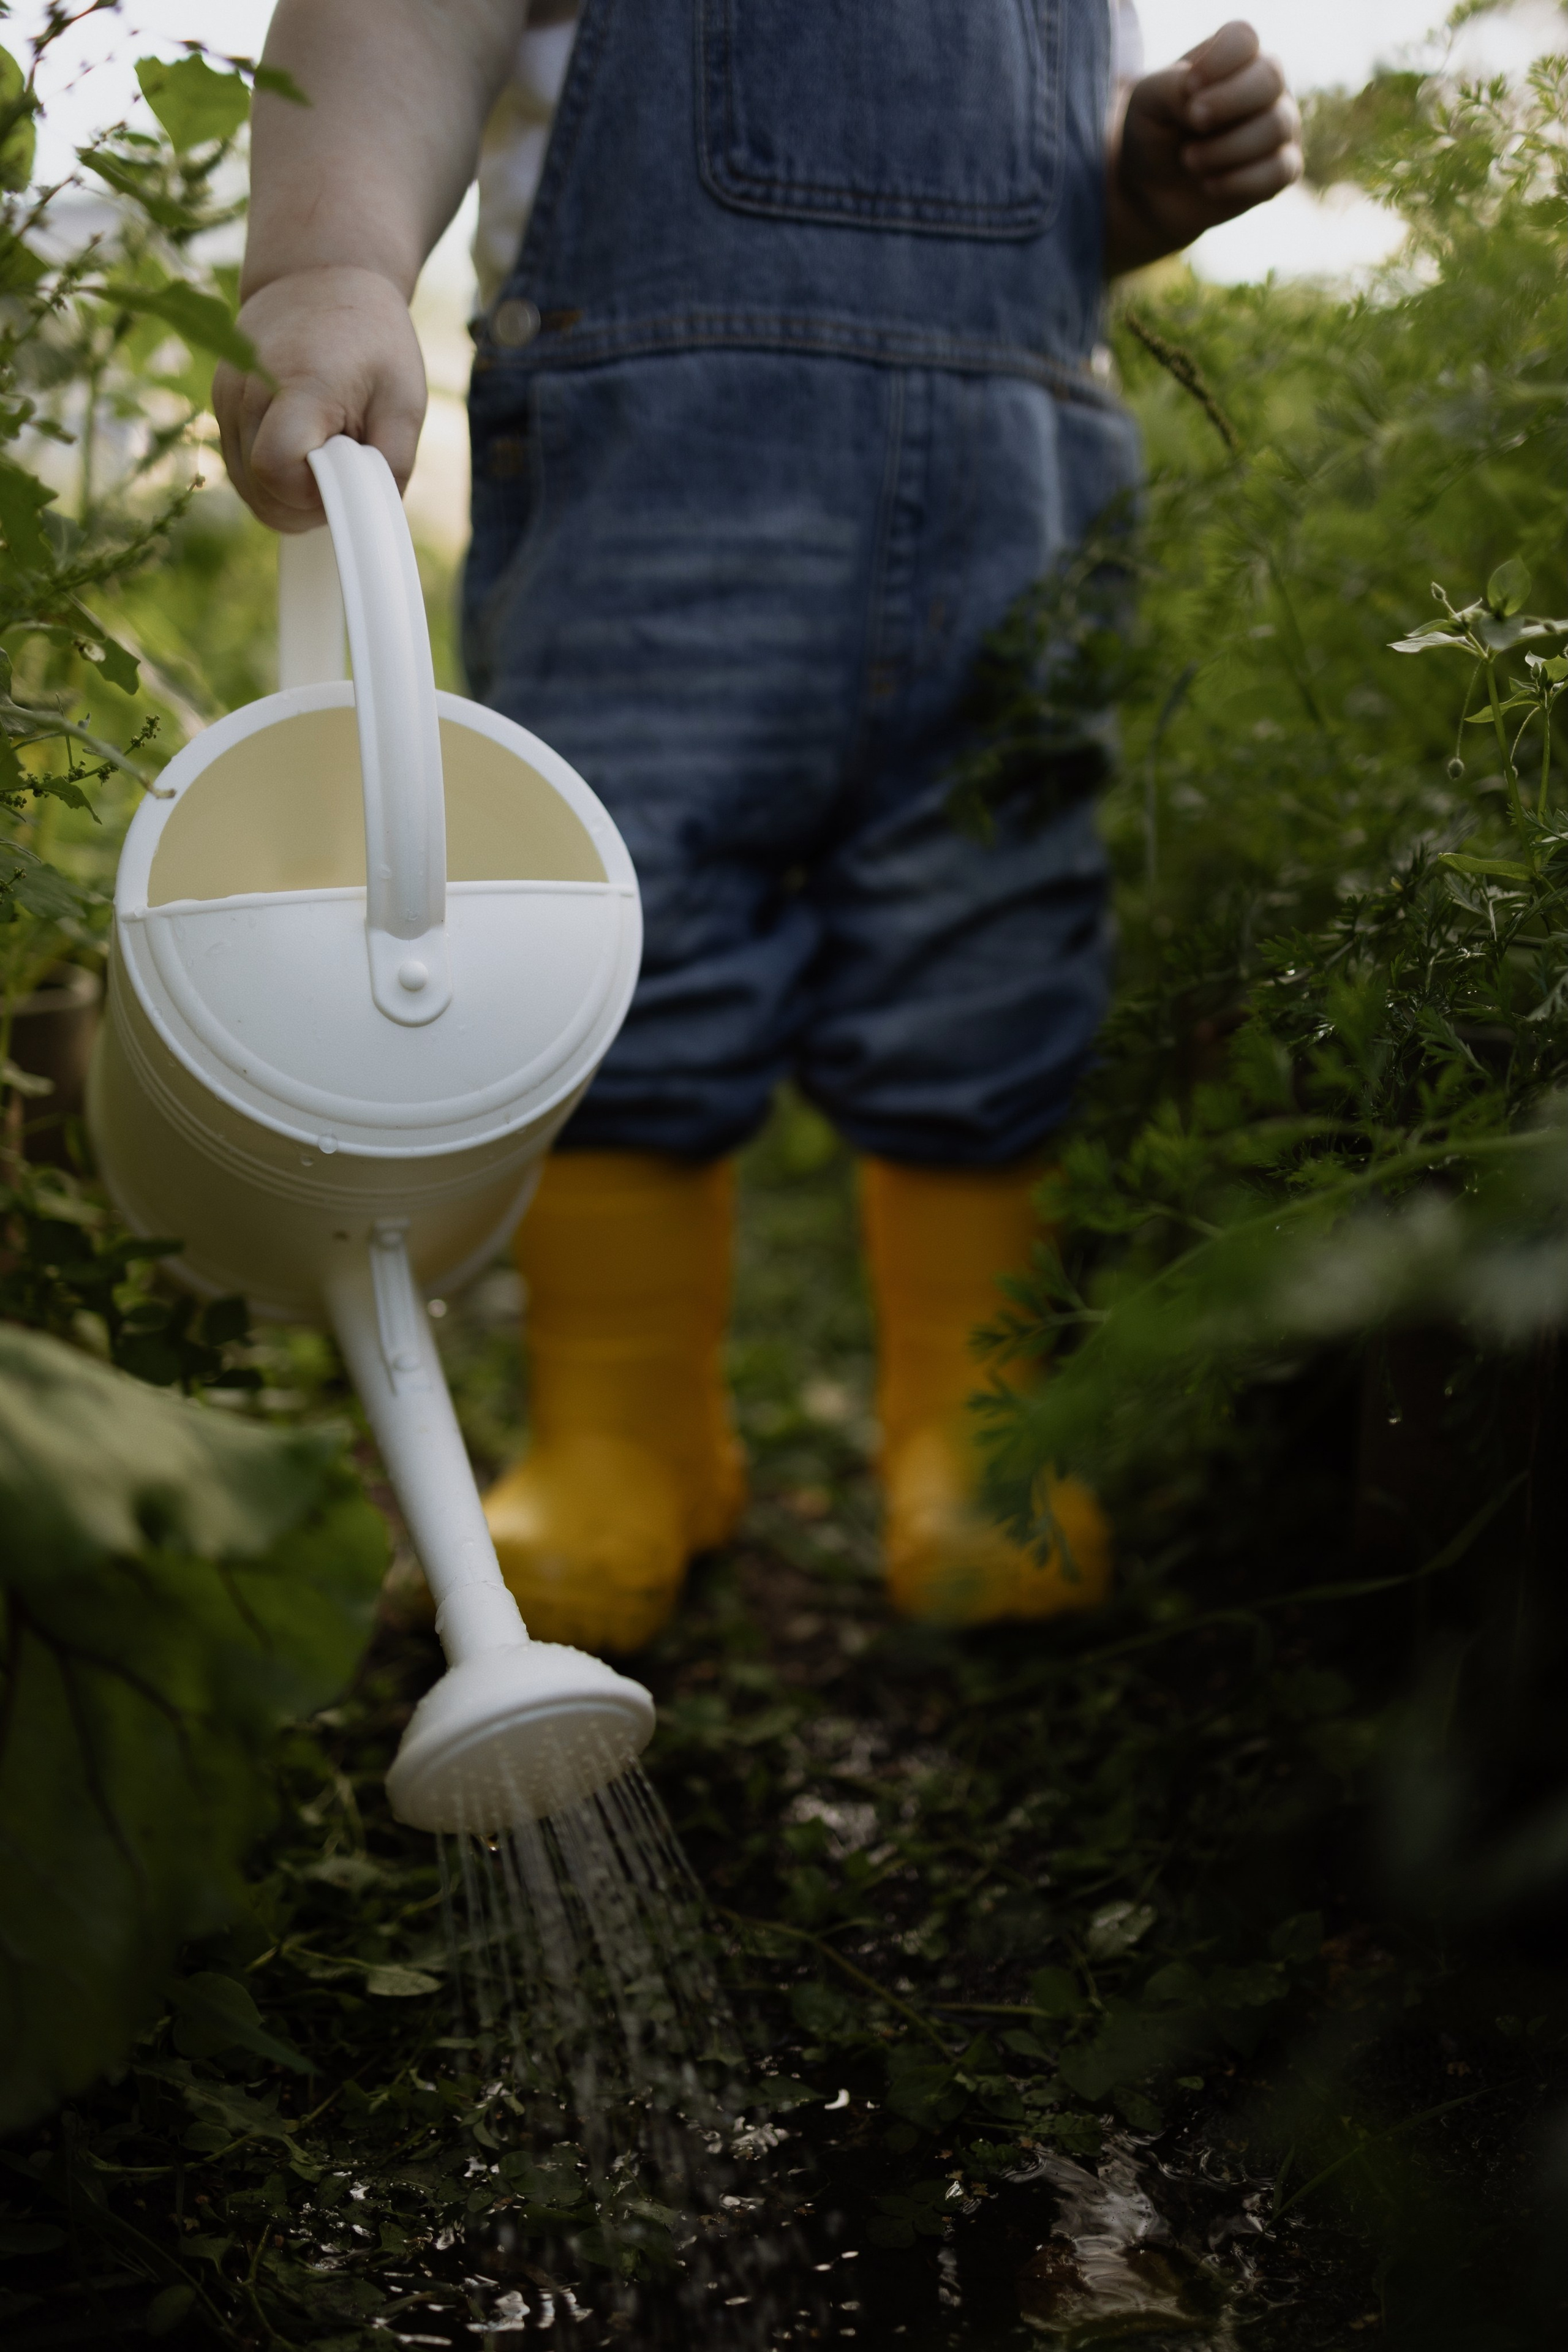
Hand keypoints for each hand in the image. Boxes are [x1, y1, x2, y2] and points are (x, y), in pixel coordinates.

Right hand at [213, 265, 426, 531]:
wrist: (322, 276)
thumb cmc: (373, 340)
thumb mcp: (406, 401)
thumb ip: (391, 465)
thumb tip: (367, 517)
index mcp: (296, 383)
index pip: (277, 469)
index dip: (312, 495)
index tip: (347, 474)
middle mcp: (248, 389)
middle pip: (260, 491)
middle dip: (306, 504)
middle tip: (344, 471)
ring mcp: (226, 396)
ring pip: (247, 488)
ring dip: (290, 494)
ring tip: (326, 454)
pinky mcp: (219, 402)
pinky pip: (241, 469)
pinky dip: (273, 477)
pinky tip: (304, 447)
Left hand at [1107, 20, 1301, 274]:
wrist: (1155, 191)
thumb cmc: (1156, 133)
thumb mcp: (1148, 102)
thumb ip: (1172, 85)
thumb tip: (1199, 96)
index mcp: (1233, 57)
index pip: (1243, 38)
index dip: (1218, 61)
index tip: (1189, 87)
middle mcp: (1264, 85)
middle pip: (1270, 77)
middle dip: (1228, 102)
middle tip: (1194, 121)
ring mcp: (1280, 125)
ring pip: (1275, 126)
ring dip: (1224, 149)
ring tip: (1189, 160)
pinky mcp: (1283, 170)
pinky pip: (1280, 171)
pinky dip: (1238, 181)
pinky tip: (1209, 185)